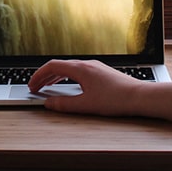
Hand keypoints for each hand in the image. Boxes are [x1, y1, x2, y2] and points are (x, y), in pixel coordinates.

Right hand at [27, 59, 148, 115]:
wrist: (140, 97)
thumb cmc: (116, 99)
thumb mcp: (86, 105)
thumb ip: (64, 104)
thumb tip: (48, 103)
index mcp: (81, 69)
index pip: (52, 66)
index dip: (38, 76)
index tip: (31, 85)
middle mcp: (87, 64)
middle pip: (59, 66)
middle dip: (44, 77)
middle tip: (35, 88)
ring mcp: (95, 67)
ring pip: (69, 69)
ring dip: (55, 77)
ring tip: (47, 87)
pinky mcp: (101, 73)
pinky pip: (78, 71)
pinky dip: (67, 78)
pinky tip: (68, 87)